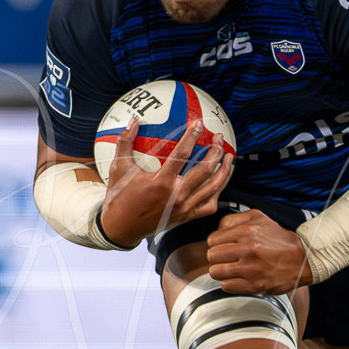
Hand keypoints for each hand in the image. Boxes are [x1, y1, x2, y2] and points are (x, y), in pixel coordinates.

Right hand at [99, 118, 232, 248]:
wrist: (121, 228)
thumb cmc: (119, 197)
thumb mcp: (119, 168)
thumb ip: (125, 142)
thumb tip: (132, 120)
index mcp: (160, 183)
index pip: (181, 155)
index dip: (192, 137)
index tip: (198, 124)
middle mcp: (176, 196)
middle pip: (205, 171)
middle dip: (216, 152)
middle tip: (219, 138)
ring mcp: (184, 208)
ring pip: (213, 188)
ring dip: (224, 171)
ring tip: (229, 157)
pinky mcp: (187, 217)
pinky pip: (209, 205)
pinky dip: (218, 192)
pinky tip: (220, 181)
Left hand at [206, 209, 311, 296]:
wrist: (304, 259)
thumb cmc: (279, 239)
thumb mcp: (260, 218)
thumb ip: (236, 219)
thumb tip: (218, 229)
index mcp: (246, 231)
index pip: (212, 240)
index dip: (217, 245)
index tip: (225, 248)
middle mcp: (248, 249)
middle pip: (211, 256)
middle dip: (217, 258)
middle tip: (228, 260)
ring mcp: (251, 268)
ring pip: (216, 272)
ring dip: (222, 272)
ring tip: (232, 270)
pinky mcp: (255, 285)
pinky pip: (226, 286)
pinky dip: (230, 284)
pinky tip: (239, 279)